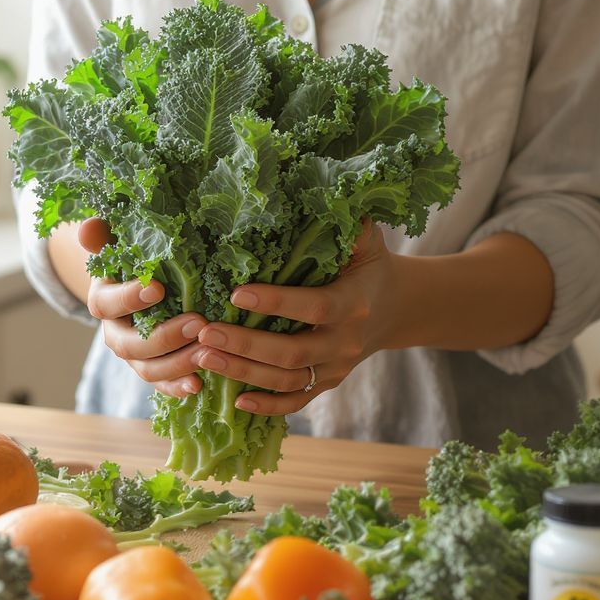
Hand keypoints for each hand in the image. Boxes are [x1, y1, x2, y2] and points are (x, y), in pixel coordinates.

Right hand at [79, 219, 206, 398]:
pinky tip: (198, 385)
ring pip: (147, 369)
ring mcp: (134, 355)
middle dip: (163, 338)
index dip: (129, 298)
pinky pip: (162, 385)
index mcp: (103, 301)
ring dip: (177, 364)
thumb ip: (103, 234)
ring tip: (206, 352)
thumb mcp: (118, 241)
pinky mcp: (154, 368)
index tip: (158, 288)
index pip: (106, 304)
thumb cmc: (134, 258)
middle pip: (129, 346)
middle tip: (198, 322)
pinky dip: (178, 387)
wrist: (142, 284)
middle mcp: (115, 332)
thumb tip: (88, 228)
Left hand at [194, 223, 396, 415]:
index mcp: (352, 303)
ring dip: (243, 372)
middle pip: (293, 352)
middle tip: (204, 332)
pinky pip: (295, 401)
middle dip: (246, 344)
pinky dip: (267, 406)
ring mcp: (336, 368)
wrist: (396, 307)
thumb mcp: (365, 239)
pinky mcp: (326, 384)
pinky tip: (234, 401)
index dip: (276, 302)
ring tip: (203, 357)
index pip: (313, 307)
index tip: (235, 292)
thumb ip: (345, 222)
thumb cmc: (369, 264)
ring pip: (287, 379)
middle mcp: (345, 342)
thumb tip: (321, 193)